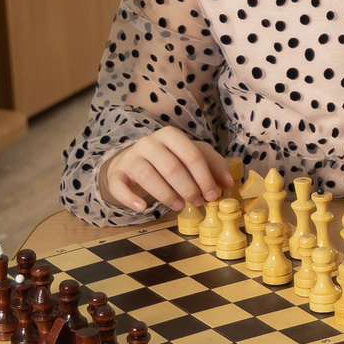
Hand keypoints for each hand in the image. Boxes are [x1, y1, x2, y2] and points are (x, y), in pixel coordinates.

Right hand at [102, 128, 230, 213]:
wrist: (133, 162)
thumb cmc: (168, 159)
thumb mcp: (191, 156)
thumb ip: (212, 165)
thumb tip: (227, 183)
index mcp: (170, 135)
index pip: (191, 155)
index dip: (204, 177)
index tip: (212, 195)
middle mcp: (149, 143)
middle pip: (171, 167)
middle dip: (188, 188)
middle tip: (198, 202)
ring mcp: (131, 158)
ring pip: (148, 177)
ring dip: (167, 195)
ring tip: (179, 206)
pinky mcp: (116, 174)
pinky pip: (120, 186)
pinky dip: (131, 199)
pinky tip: (144, 208)